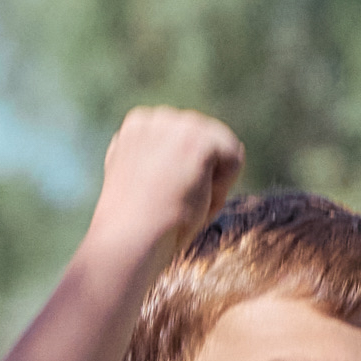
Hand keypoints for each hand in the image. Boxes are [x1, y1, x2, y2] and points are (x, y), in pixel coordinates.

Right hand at [93, 105, 243, 269]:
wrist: (127, 242)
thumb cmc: (138, 227)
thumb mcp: (147, 184)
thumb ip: (167, 161)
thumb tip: (218, 149)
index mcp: (137, 128)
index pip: (185, 143)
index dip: (183, 177)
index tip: (158, 199)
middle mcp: (154, 118)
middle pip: (207, 142)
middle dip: (200, 176)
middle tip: (170, 205)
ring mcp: (175, 125)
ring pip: (222, 149)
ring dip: (211, 183)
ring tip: (180, 203)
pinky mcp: (196, 139)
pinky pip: (234, 157)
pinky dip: (222, 186)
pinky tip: (195, 198)